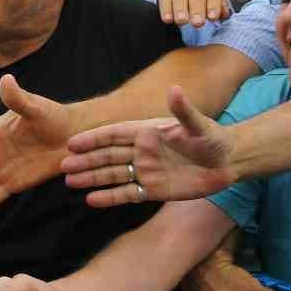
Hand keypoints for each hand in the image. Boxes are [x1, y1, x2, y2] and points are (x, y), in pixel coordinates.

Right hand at [63, 85, 238, 205]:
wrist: (227, 162)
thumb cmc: (212, 138)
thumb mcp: (199, 124)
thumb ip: (184, 110)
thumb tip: (175, 90)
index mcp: (147, 131)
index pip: (114, 134)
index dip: (94, 138)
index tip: (73, 143)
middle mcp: (141, 151)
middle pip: (107, 156)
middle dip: (86, 161)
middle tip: (63, 166)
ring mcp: (145, 171)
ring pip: (112, 175)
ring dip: (92, 178)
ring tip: (70, 182)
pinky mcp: (152, 190)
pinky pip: (127, 194)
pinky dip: (109, 197)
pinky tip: (91, 200)